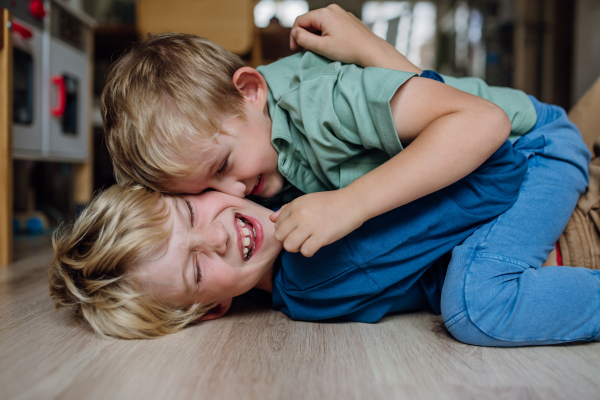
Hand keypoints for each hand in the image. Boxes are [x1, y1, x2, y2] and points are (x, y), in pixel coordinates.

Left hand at [269, 189, 364, 256]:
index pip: (277, 223)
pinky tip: (315, 245)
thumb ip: (287, 209)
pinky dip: (309, 251)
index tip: (295, 229)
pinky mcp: (321, 237)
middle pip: (280, 236)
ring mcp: (310, 226)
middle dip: (287, 240)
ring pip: (289, 246)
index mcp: (296, 205)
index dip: (284, 229)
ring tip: (306, 242)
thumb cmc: (330, 202)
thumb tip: (272, 218)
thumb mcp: (307, 201)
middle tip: (299, 238)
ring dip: (296, 248)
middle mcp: (300, 215)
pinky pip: (305, 251)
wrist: (352, 203)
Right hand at [290, 4, 420, 72]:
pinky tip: (329, 44)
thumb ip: (304, 39)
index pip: (300, 21)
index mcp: (324, 14)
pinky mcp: (347, 19)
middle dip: (305, 35)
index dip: (294, 35)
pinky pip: (330, 24)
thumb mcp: (321, 47)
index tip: (295, 49)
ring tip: (317, 49)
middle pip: (310, 20)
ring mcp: (341, 13)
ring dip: (314, 35)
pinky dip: (325, 33)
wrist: (371, 50)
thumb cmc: (348, 50)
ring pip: (320, 22)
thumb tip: (295, 33)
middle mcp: (332, 9)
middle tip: (304, 50)